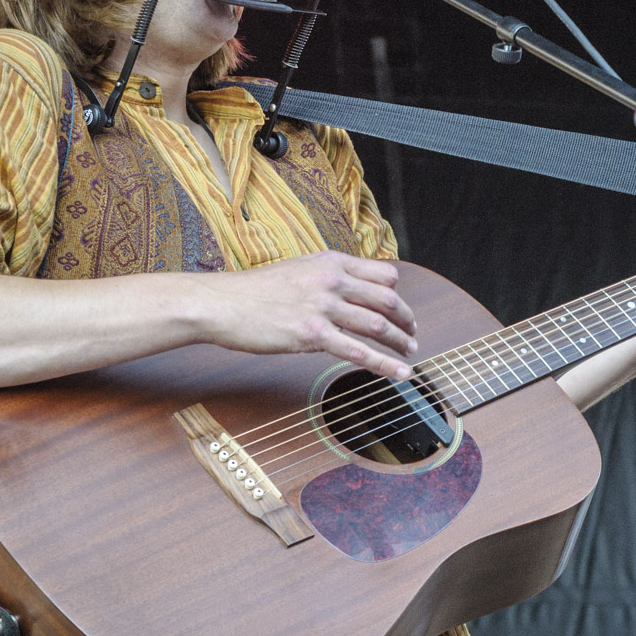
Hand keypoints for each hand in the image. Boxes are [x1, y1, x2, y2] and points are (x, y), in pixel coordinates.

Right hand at [192, 252, 417, 379]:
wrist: (223, 304)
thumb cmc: (254, 291)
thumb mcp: (297, 269)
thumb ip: (325, 277)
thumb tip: (347, 292)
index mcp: (330, 262)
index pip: (383, 273)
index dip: (398, 294)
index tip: (400, 309)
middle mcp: (332, 280)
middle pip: (387, 299)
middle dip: (406, 320)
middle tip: (413, 334)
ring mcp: (323, 307)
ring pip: (378, 325)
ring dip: (401, 342)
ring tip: (410, 353)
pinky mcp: (313, 334)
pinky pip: (358, 352)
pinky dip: (385, 365)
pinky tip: (400, 373)